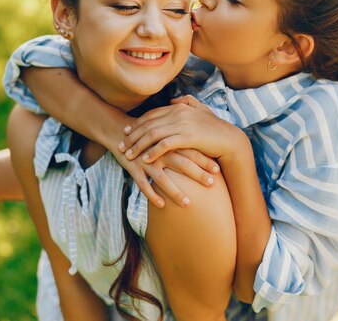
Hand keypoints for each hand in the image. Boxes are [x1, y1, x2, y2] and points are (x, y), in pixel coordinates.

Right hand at [104, 116, 218, 208]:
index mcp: (169, 142)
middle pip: (181, 164)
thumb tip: (201, 144)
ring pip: (163, 179)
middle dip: (197, 174)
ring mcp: (146, 161)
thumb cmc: (146, 135)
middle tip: (212, 185)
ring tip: (188, 204)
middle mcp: (160, 152)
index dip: (204, 160)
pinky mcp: (133, 168)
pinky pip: (143, 184)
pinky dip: (152, 195)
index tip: (218, 170)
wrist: (119, 131)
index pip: (191, 150)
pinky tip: (162, 205)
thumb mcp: (162, 132)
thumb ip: (179, 136)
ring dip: (176, 192)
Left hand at [118, 99, 242, 163]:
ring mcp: (182, 124)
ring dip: (138, 146)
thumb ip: (187, 102)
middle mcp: (179, 113)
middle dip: (133, 136)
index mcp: (179, 107)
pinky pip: (164, 145)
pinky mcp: (187, 137)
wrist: (229, 140)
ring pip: (153, 134)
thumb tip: (174, 101)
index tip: (127, 131)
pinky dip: (152, 152)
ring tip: (129, 155)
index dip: (138, 123)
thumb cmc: (215, 129)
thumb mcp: (200, 111)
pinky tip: (145, 160)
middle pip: (148, 124)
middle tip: (121, 146)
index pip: (152, 114)